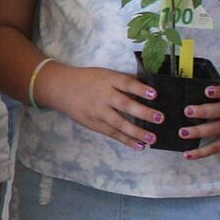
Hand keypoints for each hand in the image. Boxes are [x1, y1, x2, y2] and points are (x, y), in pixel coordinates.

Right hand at [35, 62, 162, 150]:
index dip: (140, 89)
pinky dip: (126, 140)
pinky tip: (140, 145)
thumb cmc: (87, 79)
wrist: (60, 88)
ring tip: (152, 138)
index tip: (155, 94)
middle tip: (159, 118)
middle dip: (142, 112)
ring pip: (119, 123)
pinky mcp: (94, 123)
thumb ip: (123, 81)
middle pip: (124, 104)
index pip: (126, 83)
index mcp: (108, 80)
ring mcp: (98, 111)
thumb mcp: (104, 74)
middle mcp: (103, 95)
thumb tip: (149, 87)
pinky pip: (112, 133)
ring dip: (136, 132)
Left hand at [182, 82, 219, 158]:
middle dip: (204, 111)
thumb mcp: (218, 100)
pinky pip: (216, 148)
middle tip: (187, 111)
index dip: (217, 91)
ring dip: (199, 131)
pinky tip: (188, 154)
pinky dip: (201, 152)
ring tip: (183, 133)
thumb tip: (174, 98)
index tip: (206, 91)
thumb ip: (201, 98)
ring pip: (217, 129)